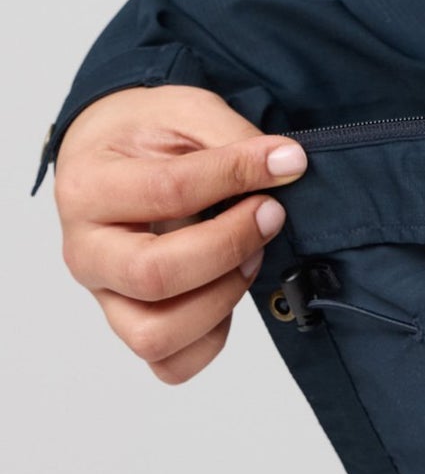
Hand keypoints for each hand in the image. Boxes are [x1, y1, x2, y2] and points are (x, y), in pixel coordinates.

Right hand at [53, 85, 309, 383]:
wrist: (110, 153)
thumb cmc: (146, 133)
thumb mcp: (185, 111)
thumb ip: (232, 136)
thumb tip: (288, 164)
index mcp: (89, 188)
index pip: (169, 191)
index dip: (239, 174)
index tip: (287, 160)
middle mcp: (87, 251)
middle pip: (154, 275)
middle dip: (231, 244)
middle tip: (270, 212)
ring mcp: (106, 295)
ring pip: (157, 334)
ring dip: (223, 296)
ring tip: (253, 253)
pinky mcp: (132, 322)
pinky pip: (170, 362)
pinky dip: (213, 337)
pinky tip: (232, 287)